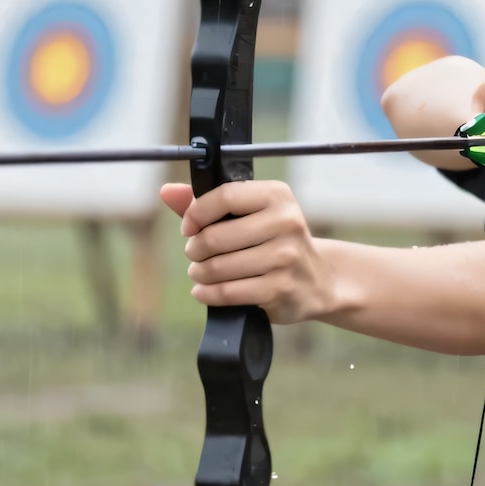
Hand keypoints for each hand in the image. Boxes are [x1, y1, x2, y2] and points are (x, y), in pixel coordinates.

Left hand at [160, 181, 329, 322]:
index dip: (196, 213)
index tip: (188, 227)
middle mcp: (286, 222)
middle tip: (194, 254)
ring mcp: (285, 257)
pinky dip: (208, 294)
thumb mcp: (251, 215)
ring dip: (199, 273)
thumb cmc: (274, 242)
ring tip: (199, 272)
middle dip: (195, 249)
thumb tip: (167, 192)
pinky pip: (229, 292)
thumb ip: (209, 204)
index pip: (224, 196)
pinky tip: (203, 291)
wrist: (317, 279)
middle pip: (216, 236)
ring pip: (220, 267)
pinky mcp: (281, 288)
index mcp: (277, 196)